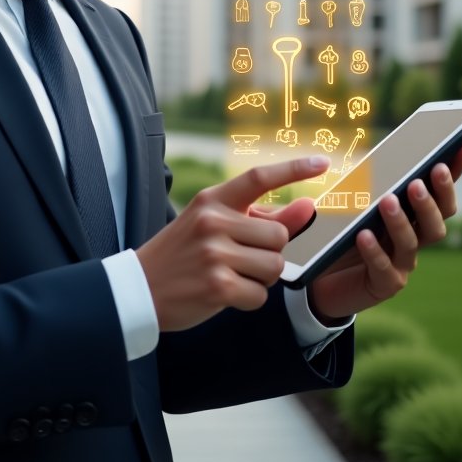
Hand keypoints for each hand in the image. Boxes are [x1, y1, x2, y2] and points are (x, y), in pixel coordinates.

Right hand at [137, 156, 329, 331]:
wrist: (138, 288)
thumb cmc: (183, 254)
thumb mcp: (213, 226)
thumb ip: (263, 217)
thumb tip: (307, 207)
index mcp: (212, 200)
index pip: (258, 177)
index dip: (293, 169)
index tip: (322, 163)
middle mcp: (213, 221)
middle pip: (278, 237)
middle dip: (269, 253)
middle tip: (241, 259)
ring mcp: (214, 253)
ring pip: (273, 267)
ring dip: (260, 278)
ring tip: (230, 275)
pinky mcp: (217, 285)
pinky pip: (260, 294)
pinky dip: (249, 299)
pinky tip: (224, 293)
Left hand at [307, 143, 461, 321]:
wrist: (323, 277)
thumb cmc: (339, 233)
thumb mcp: (350, 203)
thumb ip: (364, 184)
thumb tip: (373, 157)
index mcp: (412, 215)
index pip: (440, 192)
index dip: (455, 171)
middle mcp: (414, 239)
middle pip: (437, 221)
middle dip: (430, 200)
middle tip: (418, 181)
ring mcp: (402, 263)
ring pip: (412, 243)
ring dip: (401, 220)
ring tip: (387, 200)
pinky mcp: (384, 284)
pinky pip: (383, 268)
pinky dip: (375, 251)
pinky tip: (363, 234)